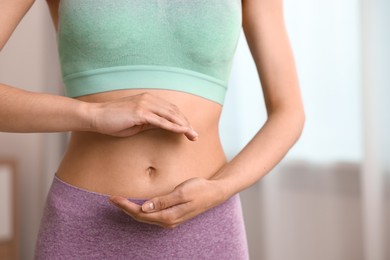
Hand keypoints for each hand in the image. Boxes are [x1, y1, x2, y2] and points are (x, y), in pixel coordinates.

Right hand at [88, 92, 197, 139]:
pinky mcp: (140, 112)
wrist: (96, 116)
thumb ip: (151, 122)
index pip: (171, 109)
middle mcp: (149, 99)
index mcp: (149, 100)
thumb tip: (165, 127)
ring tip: (192, 135)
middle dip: (186, 123)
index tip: (189, 130)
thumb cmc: (114, 120)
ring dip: (183, 125)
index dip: (182, 119)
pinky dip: (173, 126)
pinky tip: (182, 131)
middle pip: (174, 111)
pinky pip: (161, 121)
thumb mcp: (137, 122)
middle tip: (195, 135)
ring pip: (170, 115)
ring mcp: (145, 104)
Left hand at [109, 177, 225, 227]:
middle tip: (112, 199)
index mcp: (169, 216)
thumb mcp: (182, 193)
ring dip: (132, 210)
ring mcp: (170, 220)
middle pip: (141, 217)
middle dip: (125, 209)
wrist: (214, 193)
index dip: (126, 207)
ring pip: (146, 217)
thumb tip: (144, 208)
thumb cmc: (200, 190)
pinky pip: (152, 215)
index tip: (114, 198)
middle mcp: (168, 221)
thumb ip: (163, 201)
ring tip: (121, 201)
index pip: (141, 213)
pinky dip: (142, 210)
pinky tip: (137, 205)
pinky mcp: (172, 215)